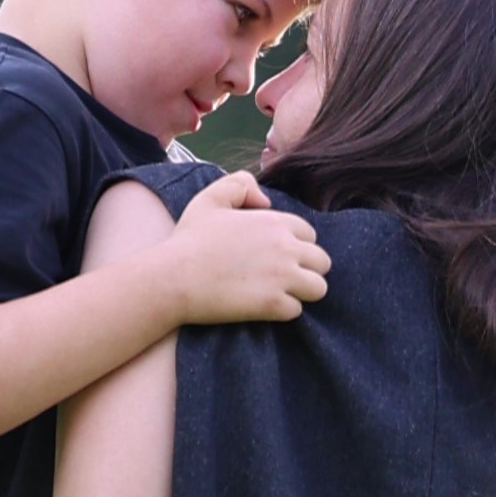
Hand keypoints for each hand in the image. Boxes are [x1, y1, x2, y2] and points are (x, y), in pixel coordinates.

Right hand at [165, 171, 330, 323]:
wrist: (173, 278)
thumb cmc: (189, 239)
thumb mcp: (211, 198)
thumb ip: (241, 185)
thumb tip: (265, 202)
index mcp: (275, 222)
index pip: (310, 234)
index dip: (296, 245)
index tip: (277, 255)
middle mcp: (285, 248)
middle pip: (322, 261)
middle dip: (306, 269)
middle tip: (283, 277)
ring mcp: (282, 278)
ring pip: (318, 288)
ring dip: (302, 291)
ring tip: (280, 293)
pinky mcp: (273, 305)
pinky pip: (296, 310)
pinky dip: (283, 311)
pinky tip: (264, 306)